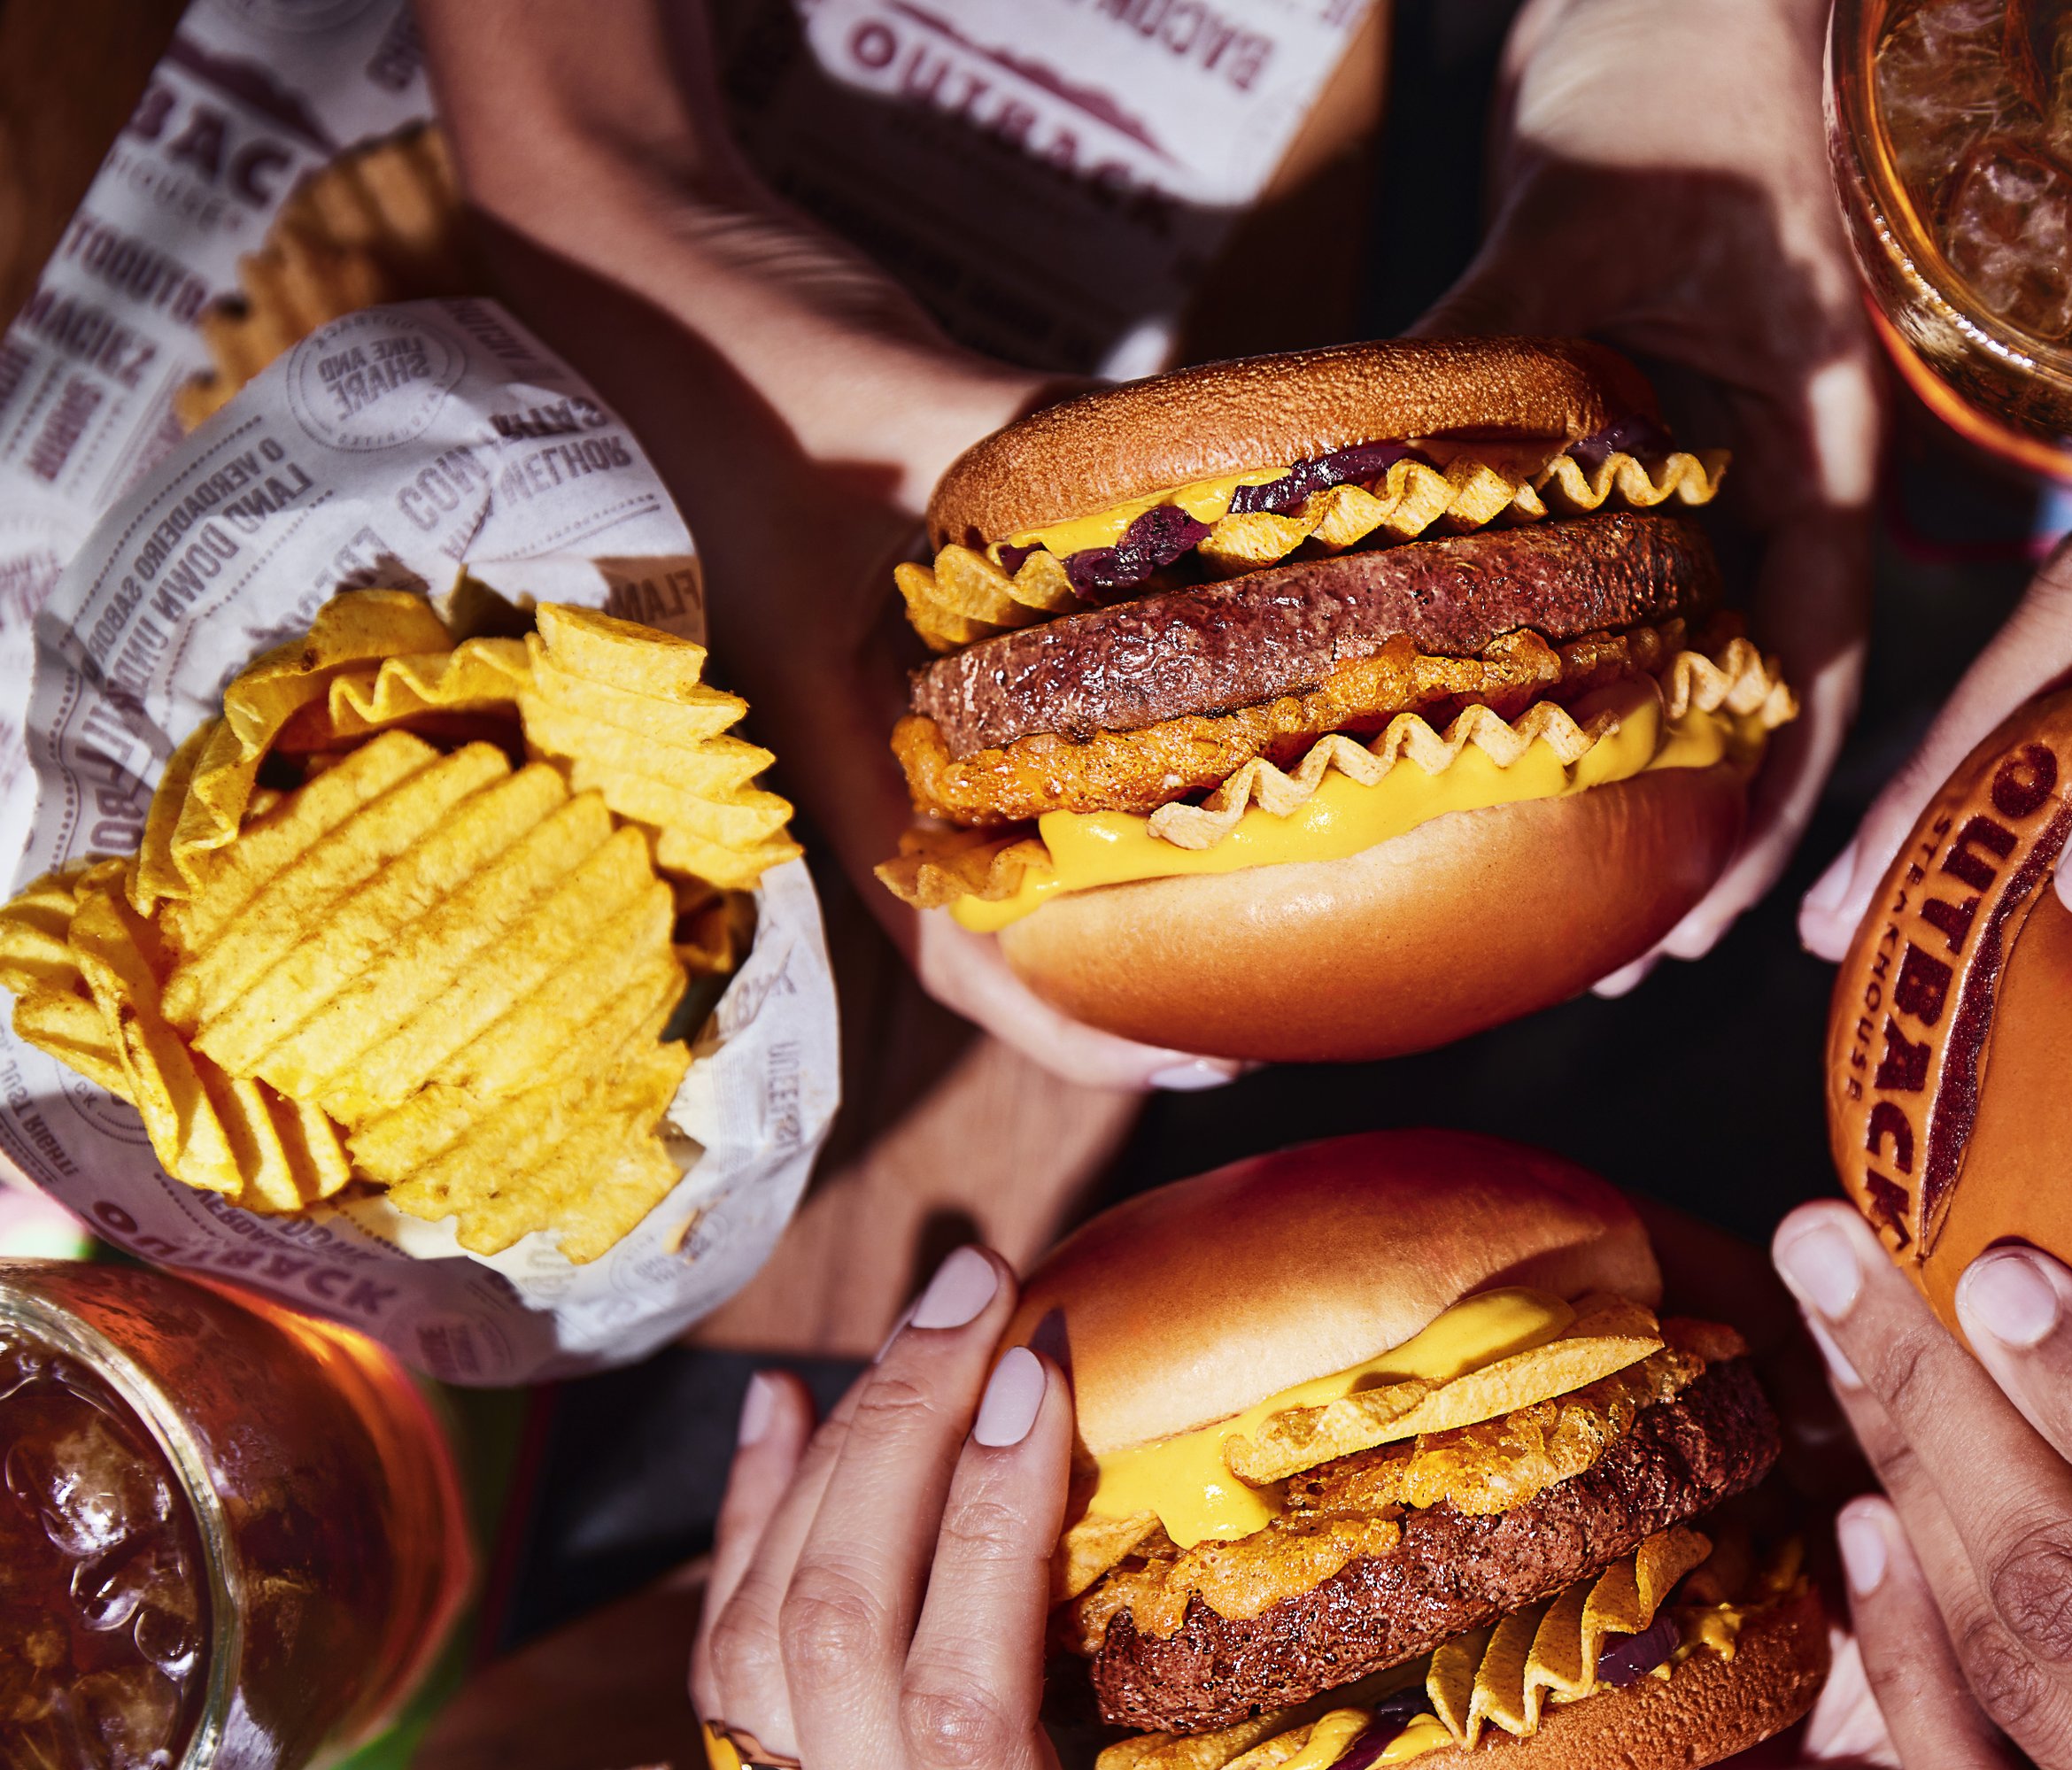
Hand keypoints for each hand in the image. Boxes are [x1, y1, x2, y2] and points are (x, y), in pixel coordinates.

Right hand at [414, 0, 1236, 1090]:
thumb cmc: (739, 354)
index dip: (1086, 1028)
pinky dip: (1109, 765)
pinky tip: (1214, 745)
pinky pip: (1019, 741)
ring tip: (1272, 900)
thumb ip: (1056, 465)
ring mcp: (880, 697)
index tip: (1215, 1054)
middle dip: (1133, 977)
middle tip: (1284, 996)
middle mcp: (862, 747)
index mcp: (840, 745)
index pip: (961, 951)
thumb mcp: (905, 411)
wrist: (631, 259)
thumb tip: (1231, 493)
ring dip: (1126, 883)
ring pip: (1015, 842)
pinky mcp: (903, 632)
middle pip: (1004, 928)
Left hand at [696, 1248, 1588, 1769]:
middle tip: (980, 1292)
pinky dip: (747, 1559)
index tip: (1036, 1388)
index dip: (980, 1537)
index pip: (958, 1718)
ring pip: (755, 1660)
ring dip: (817, 1479)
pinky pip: (730, 1706)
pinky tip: (785, 1451)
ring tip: (893, 1332)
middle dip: (896, 1443)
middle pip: (832, 1645)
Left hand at [1423, 0, 1880, 976]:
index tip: (1711, 921)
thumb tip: (1384, 461)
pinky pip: (1590, 576)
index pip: (1814, 666)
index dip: (1772, 807)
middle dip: (1695, 837)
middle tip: (1611, 960)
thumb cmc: (1679, 63)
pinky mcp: (1624, 439)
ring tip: (1550, 895)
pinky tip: (1475, 728)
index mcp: (1814, 447)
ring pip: (1674, 653)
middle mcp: (1765, 479)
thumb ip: (1505, 341)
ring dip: (1621, 771)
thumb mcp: (1595, 209)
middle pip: (1752, 696)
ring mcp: (1699, 466)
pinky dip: (1545, 657)